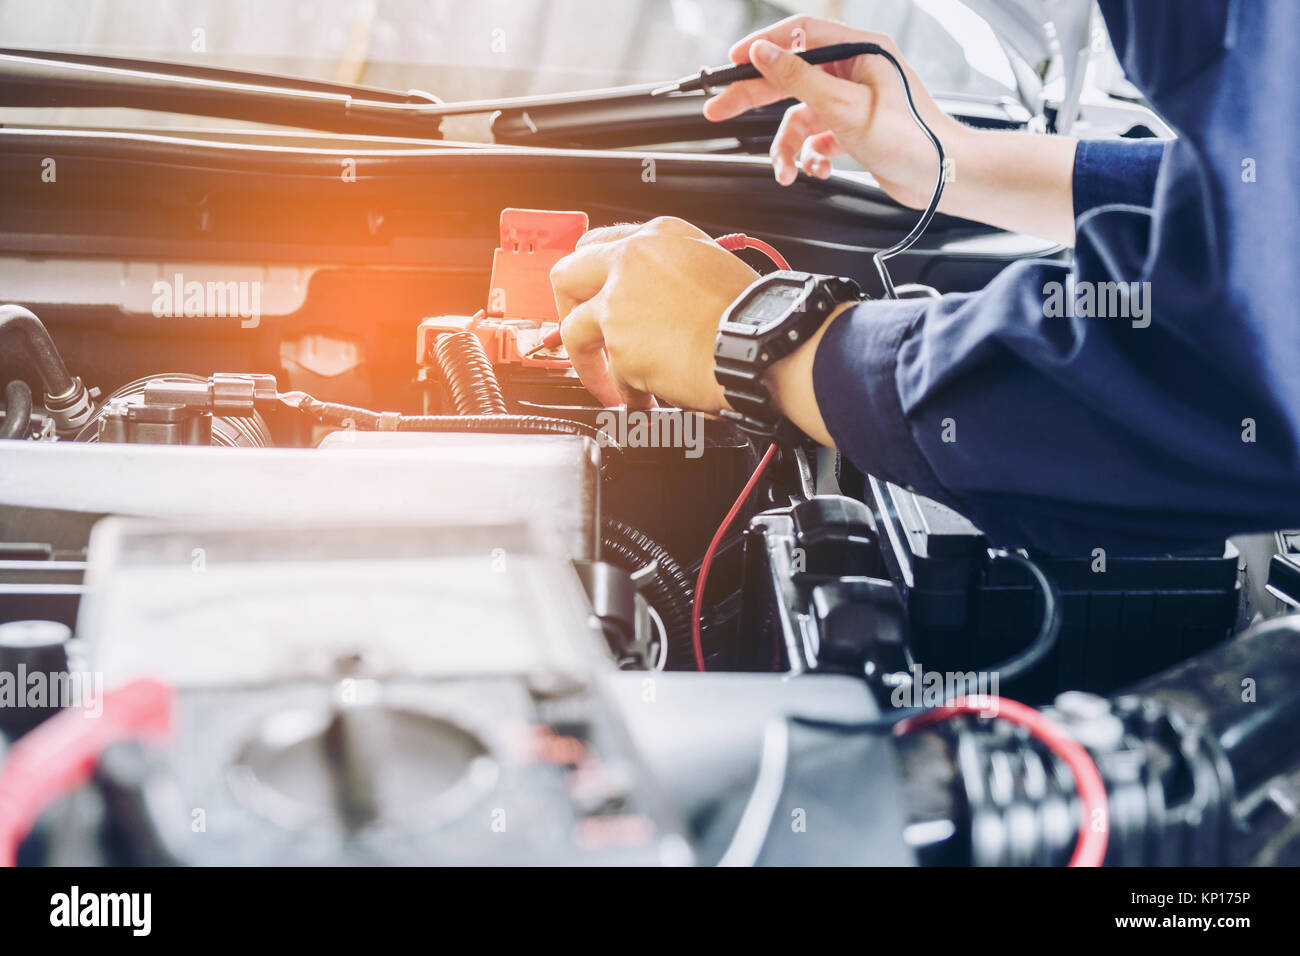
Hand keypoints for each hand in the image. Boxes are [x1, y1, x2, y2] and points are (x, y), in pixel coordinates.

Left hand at [549, 217, 758, 410]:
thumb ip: (673, 267)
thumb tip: (656, 289)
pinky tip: (647, 401)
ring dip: (589, 365)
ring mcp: (619, 305)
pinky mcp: (620, 348)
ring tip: (609, 386)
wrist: (761, 344)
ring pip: (573, 333)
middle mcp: (630, 263)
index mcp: (657, 238)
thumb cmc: (751, 313)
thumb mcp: (713, 264)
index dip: (588, 276)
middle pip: (566, 277)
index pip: (598, 243)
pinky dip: (628, 393)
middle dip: (564, 310)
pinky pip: (611, 376)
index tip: (587, 295)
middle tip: (580, 335)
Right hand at [703, 15, 962, 208]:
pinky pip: (816, 137)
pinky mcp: (853, 129)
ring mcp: (853, 101)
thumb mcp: (845, 107)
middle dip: (756, 98)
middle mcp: (856, 71)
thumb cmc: (911, 140)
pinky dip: (811, 156)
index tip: (733, 62)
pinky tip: (818, 169)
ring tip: (786, 169)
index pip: (801, 34)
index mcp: (861, 50)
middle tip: (720, 110)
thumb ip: (798, 77)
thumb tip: (763, 52)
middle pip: (791, 76)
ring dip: (789, 145)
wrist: (943, 180)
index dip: (764, 46)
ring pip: (800, 116)